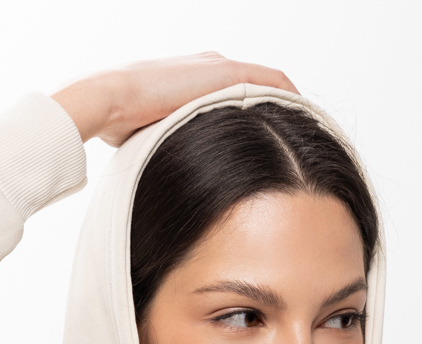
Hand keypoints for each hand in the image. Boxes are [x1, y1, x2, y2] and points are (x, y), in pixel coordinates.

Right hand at [52, 52, 298, 146]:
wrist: (109, 100)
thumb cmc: (120, 129)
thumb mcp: (150, 143)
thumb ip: (170, 154)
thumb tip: (171, 197)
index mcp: (191, 84)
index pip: (234, 99)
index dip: (255, 123)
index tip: (271, 149)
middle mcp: (209, 70)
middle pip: (256, 91)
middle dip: (279, 117)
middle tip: (301, 144)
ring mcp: (219, 68)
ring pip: (269, 86)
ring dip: (290, 110)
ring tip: (312, 137)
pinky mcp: (227, 73)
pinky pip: (273, 83)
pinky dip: (292, 100)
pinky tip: (308, 123)